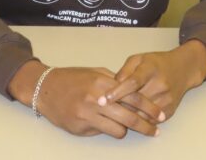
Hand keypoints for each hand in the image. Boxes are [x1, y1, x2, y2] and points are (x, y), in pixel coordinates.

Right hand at [9, 61, 162, 137]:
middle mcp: (96, 100)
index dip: (149, 107)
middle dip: (146, 126)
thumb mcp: (94, 72)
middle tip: (156, 131)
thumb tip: (134, 91)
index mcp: (102, 83)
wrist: (45, 89)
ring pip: (118, 129)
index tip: (160, 115)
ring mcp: (87, 115)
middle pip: (129, 117)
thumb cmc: (72, 78)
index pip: (133, 96)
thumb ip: (114, 81)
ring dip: (126, 129)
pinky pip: (102, 132)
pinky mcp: (79, 128)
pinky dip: (108, 129)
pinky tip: (105, 124)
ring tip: (128, 126)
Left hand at [101, 40, 205, 119]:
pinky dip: (138, 121)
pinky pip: (149, 121)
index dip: (118, 91)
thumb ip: (125, 70)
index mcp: (150, 69)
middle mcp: (160, 85)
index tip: (103, 99)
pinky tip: (129, 117)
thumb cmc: (156, 63)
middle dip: (118, 106)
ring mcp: (166, 100)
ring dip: (127, 116)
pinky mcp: (169, 111)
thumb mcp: (139, 59)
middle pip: (136, 101)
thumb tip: (113, 85)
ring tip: (114, 114)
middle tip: (102, 109)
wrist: (182, 70)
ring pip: (142, 114)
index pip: (133, 82)